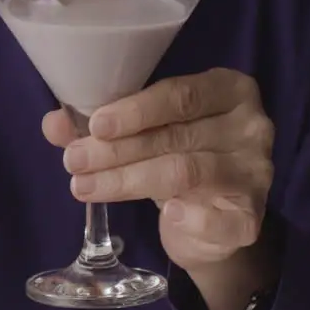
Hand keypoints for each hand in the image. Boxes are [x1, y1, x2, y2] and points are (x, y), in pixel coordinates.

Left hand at [41, 68, 274, 267]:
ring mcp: (256, 172)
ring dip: (128, 181)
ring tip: (85, 186)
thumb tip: (53, 124)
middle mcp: (251, 126)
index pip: (180, 94)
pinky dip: (192, 218)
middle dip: (118, 150)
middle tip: (75, 160)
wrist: (212, 218)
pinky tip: (167, 215)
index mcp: (228, 90)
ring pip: (186, 172)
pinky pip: (219, 219)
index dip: (135, 110)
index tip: (95, 125)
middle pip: (176, 136)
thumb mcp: (143, 132)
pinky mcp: (252, 216)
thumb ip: (102, 125)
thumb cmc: (176, 154)